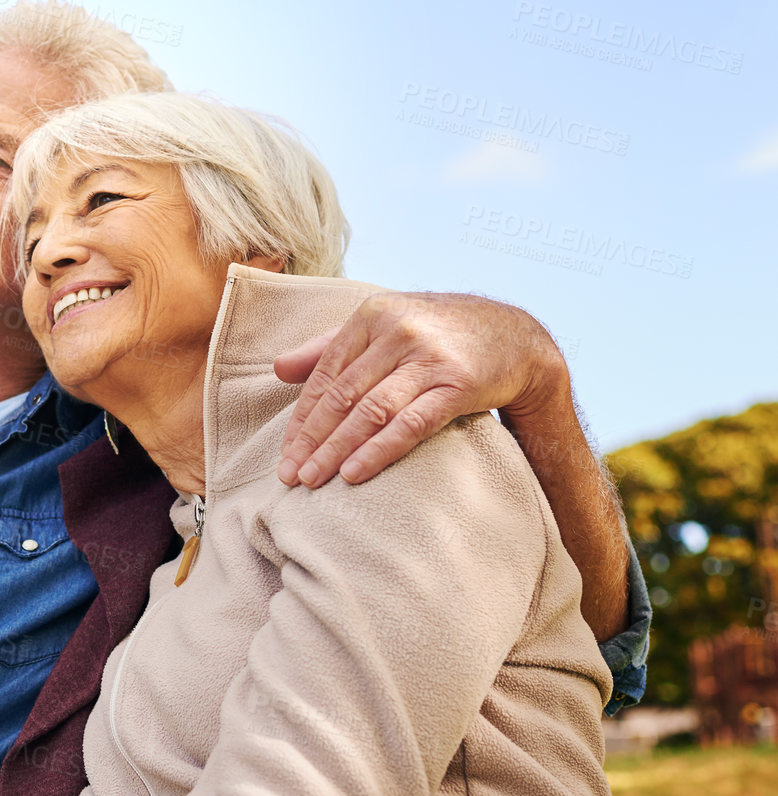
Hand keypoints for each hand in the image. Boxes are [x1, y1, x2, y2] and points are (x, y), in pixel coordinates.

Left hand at [274, 292, 565, 487]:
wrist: (517, 337)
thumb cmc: (437, 335)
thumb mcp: (384, 327)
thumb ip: (330, 346)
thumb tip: (278, 368)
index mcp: (372, 316)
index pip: (325, 375)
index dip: (302, 418)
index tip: (285, 454)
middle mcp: (398, 332)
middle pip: (343, 395)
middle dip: (312, 440)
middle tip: (290, 476)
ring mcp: (429, 358)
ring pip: (370, 411)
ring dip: (337, 449)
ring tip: (313, 479)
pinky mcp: (459, 384)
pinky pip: (411, 423)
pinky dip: (379, 450)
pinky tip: (355, 473)